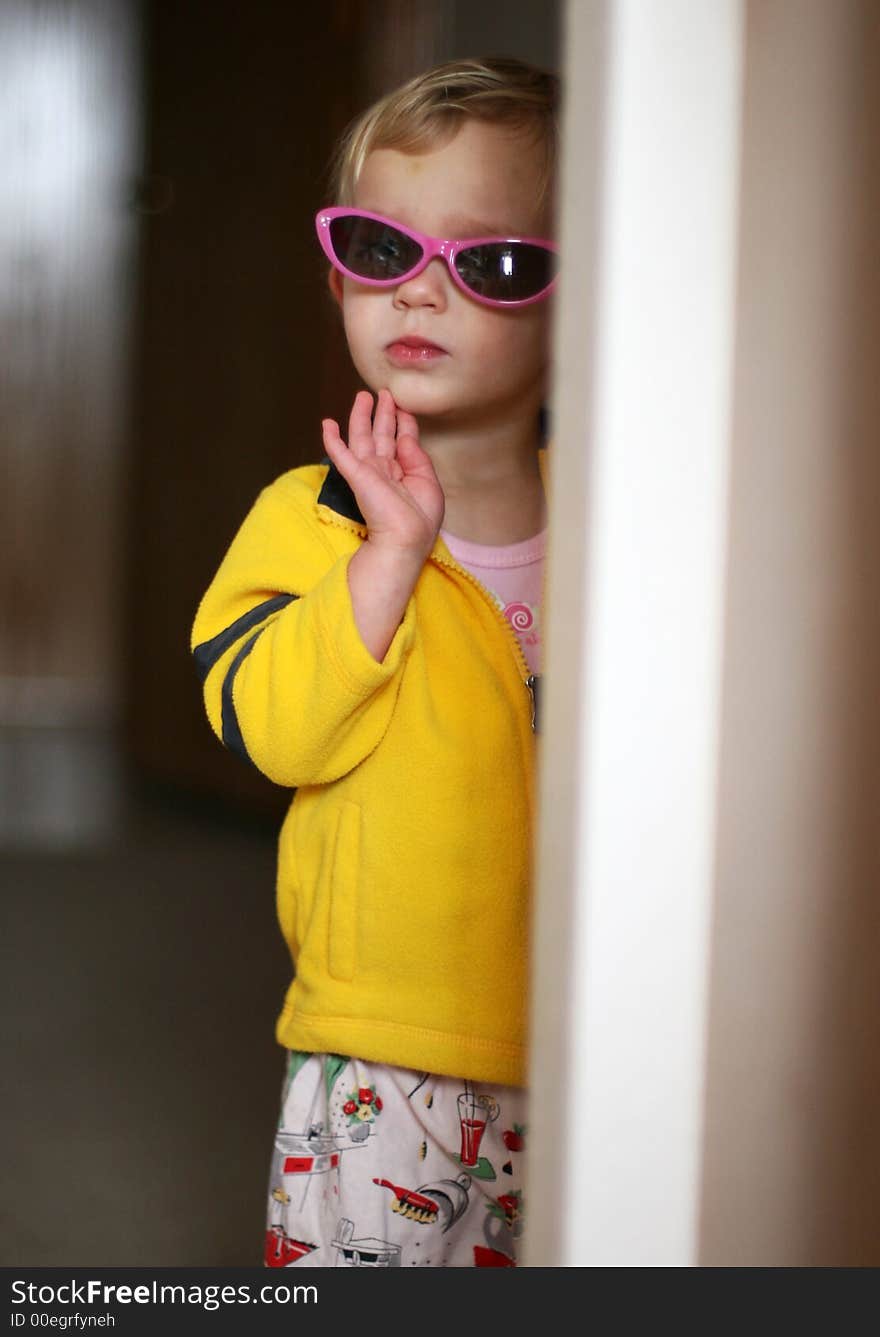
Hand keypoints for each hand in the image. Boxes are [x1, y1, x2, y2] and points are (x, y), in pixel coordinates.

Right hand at [322, 388, 444, 558]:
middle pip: (381, 435)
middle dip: (382, 413)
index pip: (402, 442)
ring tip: (361, 396)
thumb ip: (418, 457)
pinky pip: (341, 454)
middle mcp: (385, 471)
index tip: (404, 407)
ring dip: (360, 417)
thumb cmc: (420, 519)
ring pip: (361, 438)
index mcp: (404, 474)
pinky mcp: (356, 476)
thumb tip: (405, 436)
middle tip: (383, 393)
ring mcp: (369, 472)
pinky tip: (326, 423)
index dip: (404, 423)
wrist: (405, 540)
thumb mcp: (429, 484)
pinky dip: (332, 439)